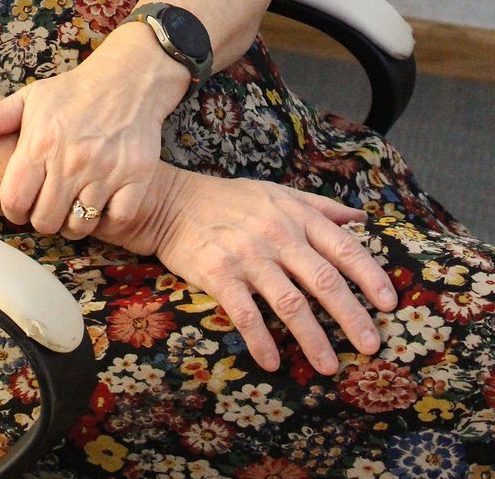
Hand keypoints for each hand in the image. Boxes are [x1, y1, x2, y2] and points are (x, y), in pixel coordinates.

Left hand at [0, 31, 188, 236]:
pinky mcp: (136, 176)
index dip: (14, 209)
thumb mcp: (31, 97)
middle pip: (46, 221)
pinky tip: (103, 203)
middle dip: (44, 218)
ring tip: (74, 205)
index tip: (22, 204)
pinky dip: (109, 219)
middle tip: (50, 205)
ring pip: (80, 225)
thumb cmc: (74, 91)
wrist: (128, 78)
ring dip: (75, 222)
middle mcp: (71, 159)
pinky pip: (117, 219)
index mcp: (40, 142)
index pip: (14, 201)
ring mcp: (105, 170)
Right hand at [105, 164, 397, 375]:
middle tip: (371, 347)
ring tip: (329, 367)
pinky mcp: (219, 274)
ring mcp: (248, 255)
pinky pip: (245, 313)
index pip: (343, 247)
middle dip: (351, 316)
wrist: (172, 202)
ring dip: (313, 339)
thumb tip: (361, 218)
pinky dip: (261, 341)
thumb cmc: (231, 200)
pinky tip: (272, 363)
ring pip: (290, 303)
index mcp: (295, 216)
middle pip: (324, 280)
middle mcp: (276, 234)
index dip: (370, 276)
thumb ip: (320, 206)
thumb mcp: (277, 193)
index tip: (389, 304)